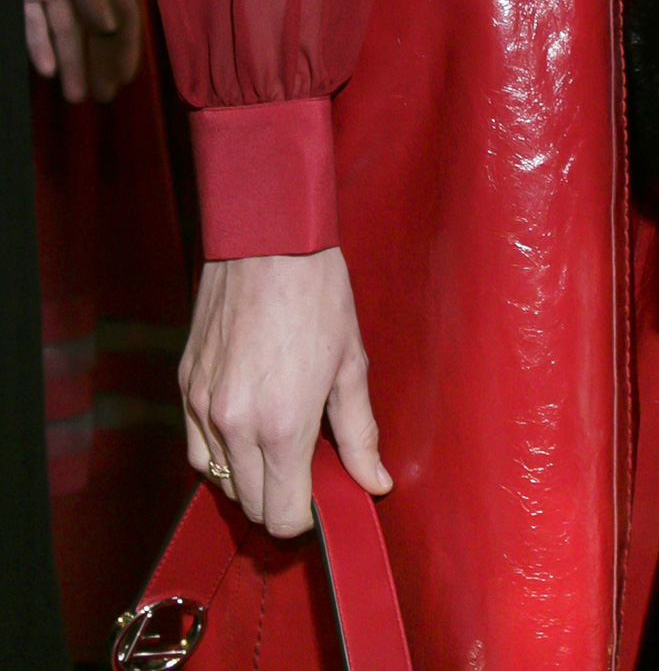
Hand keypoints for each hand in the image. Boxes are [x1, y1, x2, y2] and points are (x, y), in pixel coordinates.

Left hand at [17, 0, 142, 101]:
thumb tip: (110, 27)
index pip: (124, 11)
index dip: (127, 45)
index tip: (125, 77)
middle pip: (96, 29)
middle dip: (101, 63)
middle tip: (103, 97)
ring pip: (66, 33)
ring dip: (72, 63)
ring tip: (77, 96)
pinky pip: (35, 25)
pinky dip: (40, 47)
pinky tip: (47, 70)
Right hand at [181, 250, 392, 536]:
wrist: (269, 237)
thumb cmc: (318, 293)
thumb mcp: (351, 362)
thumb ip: (359, 433)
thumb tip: (374, 482)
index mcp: (282, 427)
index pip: (283, 516)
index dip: (305, 518)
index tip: (319, 498)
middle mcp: (235, 427)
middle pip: (250, 505)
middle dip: (279, 500)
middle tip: (303, 471)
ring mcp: (203, 407)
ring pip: (219, 480)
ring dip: (247, 477)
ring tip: (276, 445)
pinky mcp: (185, 385)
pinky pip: (195, 447)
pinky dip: (218, 452)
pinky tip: (245, 429)